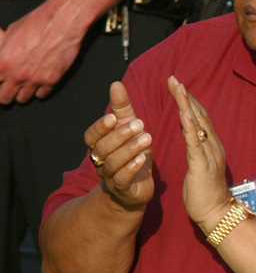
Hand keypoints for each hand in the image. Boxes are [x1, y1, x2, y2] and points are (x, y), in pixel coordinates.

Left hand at [0, 0, 91, 103]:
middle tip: (8, 89)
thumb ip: (2, 47)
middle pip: (5, 98)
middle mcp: (17, 74)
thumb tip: (1, 48)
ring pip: (23, 99)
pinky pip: (42, 95)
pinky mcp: (51, 80)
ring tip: (24, 85)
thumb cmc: (37, 24)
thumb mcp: (9, 33)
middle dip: (5, 94)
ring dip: (22, 93)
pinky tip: (39, 82)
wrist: (61, 23)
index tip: (0, 81)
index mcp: (2, 62)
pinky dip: (40, 90)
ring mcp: (35, 80)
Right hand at [84, 81, 154, 210]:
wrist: (136, 186)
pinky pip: (122, 179)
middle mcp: (100, 161)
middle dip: (121, 136)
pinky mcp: (123, 189)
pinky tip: (143, 159)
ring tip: (148, 139)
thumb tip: (116, 83)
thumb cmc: (131, 152)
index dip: (101, 127)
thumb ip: (122, 108)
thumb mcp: (128, 128)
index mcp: (98, 145)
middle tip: (140, 124)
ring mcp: (110, 176)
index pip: (92, 136)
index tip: (114, 118)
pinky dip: (131, 168)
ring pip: (113, 163)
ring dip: (130, 150)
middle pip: (103, 148)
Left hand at [167, 75, 231, 230]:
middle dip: (186, 96)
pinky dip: (189, 124)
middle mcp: (213, 146)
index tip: (178, 87)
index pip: (200, 119)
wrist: (217, 214)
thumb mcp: (200, 170)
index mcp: (211, 148)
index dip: (189, 102)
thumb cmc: (206, 196)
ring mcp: (209, 154)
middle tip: (174, 79)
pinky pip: (195, 140)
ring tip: (176, 87)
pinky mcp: (202, 164)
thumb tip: (191, 141)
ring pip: (198, 123)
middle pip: (200, 115)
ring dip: (186, 104)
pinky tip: (182, 112)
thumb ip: (197, 153)